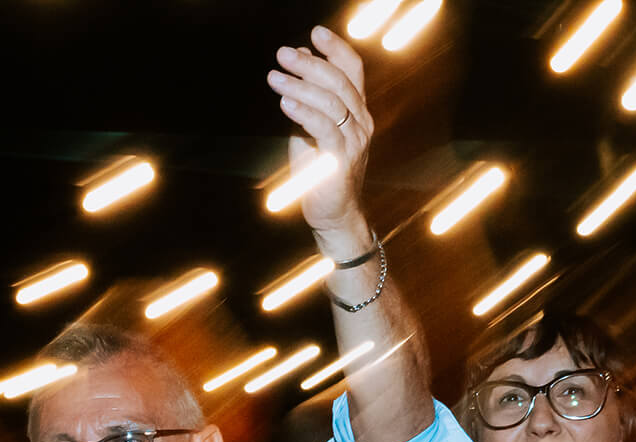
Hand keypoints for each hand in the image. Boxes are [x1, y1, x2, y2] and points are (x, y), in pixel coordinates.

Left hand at [267, 27, 374, 241]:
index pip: (352, 71)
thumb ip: (307, 95)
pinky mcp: (341, 160)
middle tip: (282, 54)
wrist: (332, 214)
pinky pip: (324, 128)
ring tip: (274, 77)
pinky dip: (303, 112)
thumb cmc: (318, 170)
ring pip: (331, 102)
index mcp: (356, 111)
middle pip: (339, 82)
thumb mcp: (310, 127)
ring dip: (300, 86)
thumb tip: (299, 56)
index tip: (315, 32)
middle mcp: (361, 122)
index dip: (336, 49)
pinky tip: (285, 102)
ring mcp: (354, 141)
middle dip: (310, 64)